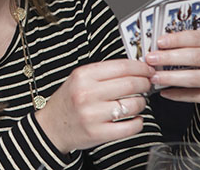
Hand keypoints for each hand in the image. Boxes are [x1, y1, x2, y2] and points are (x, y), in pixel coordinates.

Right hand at [35, 59, 153, 153]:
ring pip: (133, 105)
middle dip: (145, 83)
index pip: (121, 67)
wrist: (52, 126)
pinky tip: (135, 118)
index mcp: (82, 76)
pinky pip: (130, 127)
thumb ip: (103, 73)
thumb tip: (134, 69)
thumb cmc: (68, 101)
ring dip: (142, 103)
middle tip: (147, 84)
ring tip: (138, 102)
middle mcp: (86, 94)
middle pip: (130, 84)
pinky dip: (139, 122)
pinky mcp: (99, 133)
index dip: (140, 68)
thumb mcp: (78, 79)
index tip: (147, 70)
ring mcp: (92, 114)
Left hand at [146, 29, 199, 130]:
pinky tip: (165, 92)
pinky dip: (178, 94)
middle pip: (196, 57)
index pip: (198, 37)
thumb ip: (185, 47)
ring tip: (154, 77)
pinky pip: (196, 95)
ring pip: (195, 78)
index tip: (159, 42)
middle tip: (151, 59)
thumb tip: (157, 48)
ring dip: (170, 77)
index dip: (177, 39)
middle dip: (169, 58)